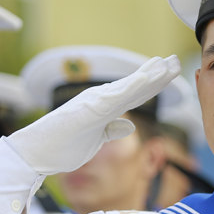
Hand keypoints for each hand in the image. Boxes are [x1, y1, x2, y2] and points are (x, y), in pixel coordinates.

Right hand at [7, 55, 181, 174]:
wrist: (36, 152)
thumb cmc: (61, 146)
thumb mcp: (95, 139)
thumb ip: (111, 129)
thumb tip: (129, 124)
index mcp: (103, 106)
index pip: (135, 94)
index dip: (154, 83)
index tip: (170, 72)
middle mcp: (101, 98)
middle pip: (137, 86)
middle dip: (159, 73)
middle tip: (177, 61)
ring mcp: (96, 102)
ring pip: (130, 86)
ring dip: (151, 75)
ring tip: (168, 63)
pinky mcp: (91, 109)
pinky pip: (118, 97)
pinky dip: (135, 85)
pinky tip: (150, 77)